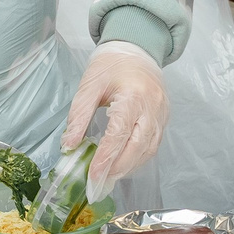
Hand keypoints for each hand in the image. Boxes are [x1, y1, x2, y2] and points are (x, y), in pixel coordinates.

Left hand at [65, 41, 166, 192]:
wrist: (137, 49)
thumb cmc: (111, 65)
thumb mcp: (89, 85)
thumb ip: (79, 116)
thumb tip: (69, 145)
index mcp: (133, 95)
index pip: (120, 133)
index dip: (106, 158)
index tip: (93, 176)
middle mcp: (152, 107)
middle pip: (138, 146)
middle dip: (118, 168)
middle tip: (99, 184)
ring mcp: (162, 114)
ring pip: (149, 149)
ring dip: (129, 167)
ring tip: (108, 178)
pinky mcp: (164, 118)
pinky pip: (153, 145)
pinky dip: (138, 158)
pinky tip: (123, 164)